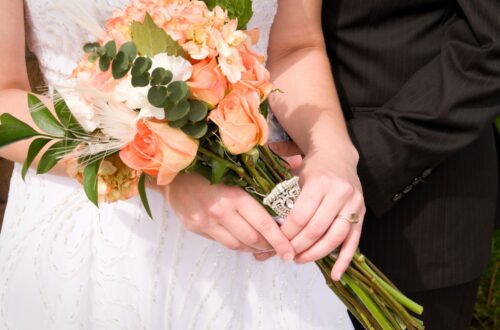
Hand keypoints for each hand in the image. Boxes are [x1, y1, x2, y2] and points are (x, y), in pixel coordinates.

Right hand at [165, 172, 294, 259]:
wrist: (174, 172)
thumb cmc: (211, 166)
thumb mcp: (237, 168)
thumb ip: (264, 174)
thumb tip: (297, 164)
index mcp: (234, 194)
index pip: (263, 223)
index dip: (279, 240)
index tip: (290, 251)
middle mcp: (220, 211)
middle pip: (252, 238)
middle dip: (269, 246)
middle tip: (280, 247)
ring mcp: (206, 222)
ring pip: (238, 245)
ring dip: (254, 248)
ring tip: (264, 245)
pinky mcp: (196, 228)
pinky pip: (223, 243)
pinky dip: (238, 245)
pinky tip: (245, 240)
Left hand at [281, 146, 364, 280]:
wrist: (338, 155)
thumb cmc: (313, 168)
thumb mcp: (296, 176)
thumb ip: (285, 199)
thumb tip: (266, 227)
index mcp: (320, 182)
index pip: (300, 216)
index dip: (286, 234)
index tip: (276, 242)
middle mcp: (339, 193)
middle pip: (316, 229)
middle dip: (298, 246)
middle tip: (285, 254)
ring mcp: (353, 204)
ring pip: (335, 237)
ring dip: (316, 254)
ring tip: (300, 260)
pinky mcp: (361, 214)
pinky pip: (353, 241)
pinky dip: (344, 260)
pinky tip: (335, 275)